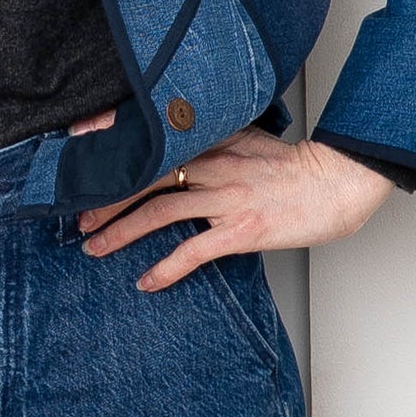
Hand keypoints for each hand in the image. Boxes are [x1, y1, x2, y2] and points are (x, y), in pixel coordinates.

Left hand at [70, 115, 395, 291]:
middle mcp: (213, 163)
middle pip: (145, 176)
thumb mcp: (248, 136)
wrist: (337, 181)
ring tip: (95, 246)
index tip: (78, 143)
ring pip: (160, 211)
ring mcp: (226, 196)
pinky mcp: (242, 229)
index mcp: (212, 139)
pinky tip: (147, 281)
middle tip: (78, 214)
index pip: (152, 138)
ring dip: (122, 231)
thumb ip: (211, 138)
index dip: (112, 140)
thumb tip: (178, 144)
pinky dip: (167, 267)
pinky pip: (194, 250)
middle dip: (107, 196)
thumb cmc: (294, 165)